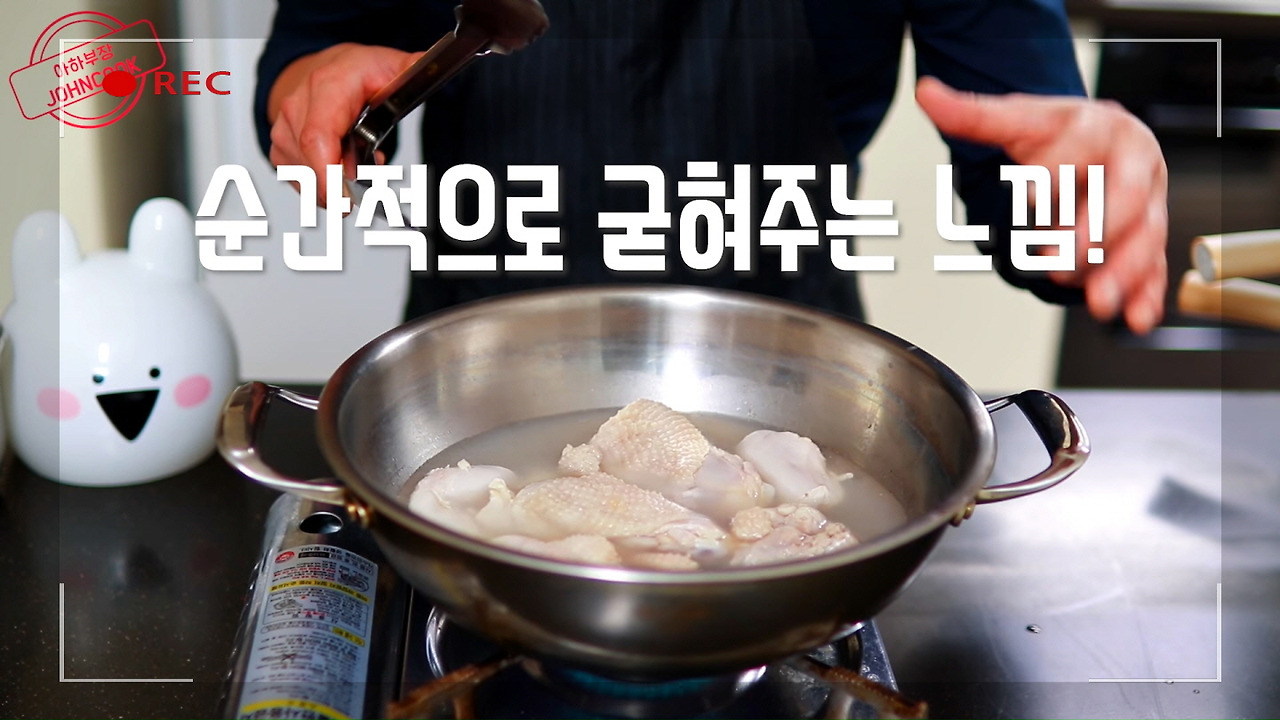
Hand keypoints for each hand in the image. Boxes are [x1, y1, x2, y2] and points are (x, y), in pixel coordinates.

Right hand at [267, 43, 423, 206]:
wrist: (325, 69)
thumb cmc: (355, 72)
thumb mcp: (390, 66)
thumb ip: (410, 71)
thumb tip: (426, 66)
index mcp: (326, 87)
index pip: (317, 138)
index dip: (329, 175)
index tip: (346, 201)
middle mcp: (298, 106)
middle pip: (312, 164)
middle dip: (343, 185)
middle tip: (372, 180)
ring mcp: (284, 129)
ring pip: (306, 177)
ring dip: (337, 183)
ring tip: (359, 159)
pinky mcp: (280, 148)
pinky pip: (300, 181)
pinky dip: (325, 183)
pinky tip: (341, 165)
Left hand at [915, 76, 1167, 334]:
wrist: (1099, 140)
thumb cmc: (1060, 132)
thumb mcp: (1017, 119)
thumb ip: (973, 114)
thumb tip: (927, 95)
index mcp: (1099, 127)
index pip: (1080, 147)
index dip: (1055, 173)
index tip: (1029, 197)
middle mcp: (1131, 163)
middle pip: (1123, 199)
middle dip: (1093, 233)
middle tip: (1056, 261)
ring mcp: (1145, 201)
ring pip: (1142, 238)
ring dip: (1122, 272)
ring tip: (1097, 300)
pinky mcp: (1147, 236)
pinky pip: (1153, 266)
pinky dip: (1146, 294)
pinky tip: (1134, 317)